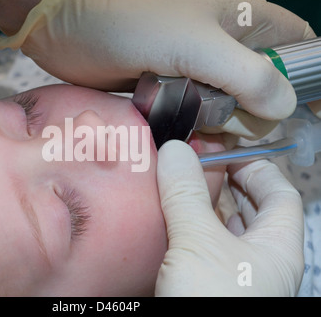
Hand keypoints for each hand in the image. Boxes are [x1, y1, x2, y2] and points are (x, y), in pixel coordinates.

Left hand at [0, 0, 316, 138]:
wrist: (64, 26)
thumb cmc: (128, 18)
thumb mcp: (196, 42)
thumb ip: (246, 74)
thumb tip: (282, 106)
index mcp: (241, 19)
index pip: (293, 46)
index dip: (303, 77)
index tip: (303, 113)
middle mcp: (221, 44)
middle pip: (261, 86)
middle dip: (254, 113)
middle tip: (231, 127)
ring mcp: (192, 69)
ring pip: (226, 106)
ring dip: (222, 127)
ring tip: (202, 134)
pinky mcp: (166, 88)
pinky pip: (193, 115)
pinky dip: (194, 130)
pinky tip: (184, 138)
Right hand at [154, 140, 303, 295]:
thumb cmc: (214, 305)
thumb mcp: (199, 243)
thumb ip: (187, 196)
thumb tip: (177, 151)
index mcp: (277, 249)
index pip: (280, 194)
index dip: (256, 166)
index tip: (225, 149)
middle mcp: (260, 262)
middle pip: (252, 211)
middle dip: (226, 183)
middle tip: (199, 163)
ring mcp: (234, 275)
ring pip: (224, 231)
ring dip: (204, 207)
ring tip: (181, 186)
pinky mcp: (207, 285)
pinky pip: (202, 248)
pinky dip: (189, 231)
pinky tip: (171, 224)